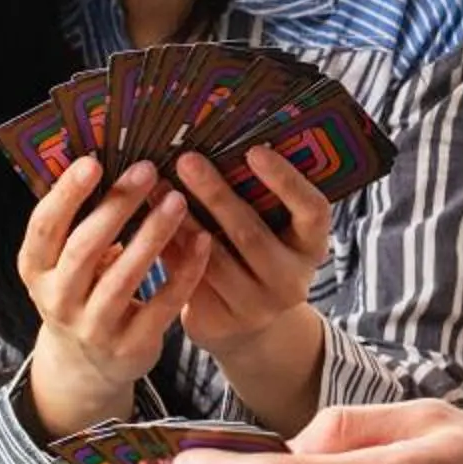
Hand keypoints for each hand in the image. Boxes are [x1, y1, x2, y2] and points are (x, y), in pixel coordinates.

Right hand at [21, 156, 212, 432]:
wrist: (86, 365)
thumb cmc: (81, 291)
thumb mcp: (64, 263)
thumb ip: (80, 223)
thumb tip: (113, 161)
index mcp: (36, 270)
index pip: (44, 228)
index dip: (66, 195)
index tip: (93, 161)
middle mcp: (58, 300)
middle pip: (84, 248)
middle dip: (116, 206)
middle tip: (148, 170)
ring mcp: (93, 326)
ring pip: (124, 277)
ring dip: (153, 235)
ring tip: (178, 199)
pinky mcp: (131, 345)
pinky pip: (162, 305)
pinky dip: (184, 272)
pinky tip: (203, 241)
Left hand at [173, 145, 333, 353]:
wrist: (247, 323)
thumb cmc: (258, 256)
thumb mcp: (273, 231)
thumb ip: (256, 198)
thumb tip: (218, 140)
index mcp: (312, 247)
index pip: (312, 211)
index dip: (286, 181)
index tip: (255, 150)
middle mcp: (291, 280)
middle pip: (252, 233)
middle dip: (216, 194)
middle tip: (187, 159)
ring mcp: (257, 306)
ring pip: (214, 259)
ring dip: (183, 220)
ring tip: (159, 187)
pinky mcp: (222, 321)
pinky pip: (190, 279)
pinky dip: (169, 247)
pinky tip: (150, 221)